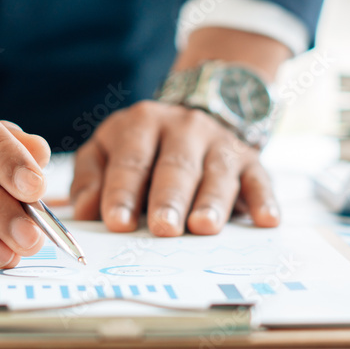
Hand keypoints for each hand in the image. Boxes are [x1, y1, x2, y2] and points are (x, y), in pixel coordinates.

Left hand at [70, 100, 279, 235]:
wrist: (192, 119)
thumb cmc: (140, 147)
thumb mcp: (106, 149)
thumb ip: (91, 177)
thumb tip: (84, 211)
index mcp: (143, 124)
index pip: (131, 162)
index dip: (123, 193)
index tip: (117, 222)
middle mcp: (184, 128)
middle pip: (176, 167)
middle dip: (169, 200)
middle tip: (162, 229)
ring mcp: (220, 143)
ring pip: (217, 174)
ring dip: (211, 202)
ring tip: (202, 227)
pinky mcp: (249, 159)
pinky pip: (259, 179)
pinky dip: (264, 200)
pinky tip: (266, 220)